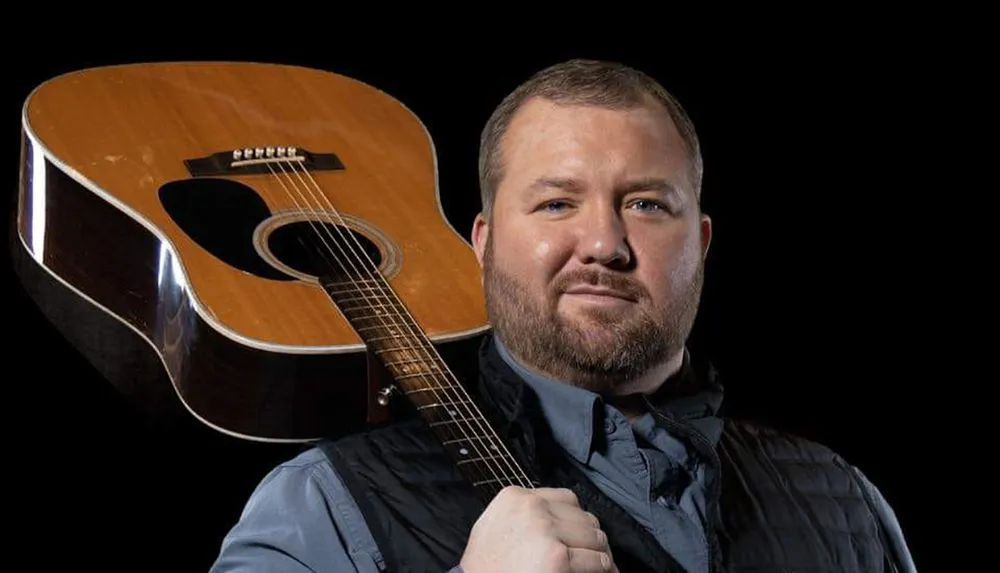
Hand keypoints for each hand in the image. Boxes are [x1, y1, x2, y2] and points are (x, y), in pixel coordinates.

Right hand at [459, 486, 617, 572]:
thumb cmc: (483, 567)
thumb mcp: (494, 526)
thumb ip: (522, 515)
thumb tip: (558, 521)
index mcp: (515, 497)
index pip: (565, 498)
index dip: (576, 519)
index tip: (579, 533)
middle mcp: (531, 508)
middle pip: (582, 516)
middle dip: (591, 536)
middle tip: (596, 552)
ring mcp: (546, 532)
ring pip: (593, 536)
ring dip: (599, 551)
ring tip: (603, 564)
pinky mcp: (557, 557)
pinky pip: (596, 560)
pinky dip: (602, 568)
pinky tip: (600, 572)